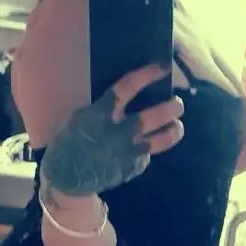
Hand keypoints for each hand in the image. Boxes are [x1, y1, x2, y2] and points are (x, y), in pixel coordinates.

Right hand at [40, 63, 184, 198]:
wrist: (68, 177)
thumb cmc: (71, 142)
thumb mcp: (82, 118)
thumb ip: (105, 108)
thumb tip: (129, 96)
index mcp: (100, 114)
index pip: (128, 87)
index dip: (148, 75)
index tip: (164, 67)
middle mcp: (117, 132)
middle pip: (154, 116)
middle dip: (171, 107)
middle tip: (178, 103)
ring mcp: (127, 152)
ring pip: (161, 140)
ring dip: (173, 131)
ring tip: (177, 126)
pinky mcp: (132, 169)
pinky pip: (147, 156)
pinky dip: (148, 150)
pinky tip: (146, 147)